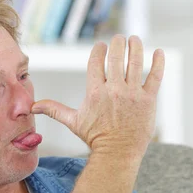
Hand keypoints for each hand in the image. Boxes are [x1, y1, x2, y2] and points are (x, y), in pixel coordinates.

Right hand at [31, 35, 164, 157]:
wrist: (117, 154)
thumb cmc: (95, 137)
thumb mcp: (73, 121)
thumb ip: (54, 109)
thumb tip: (33, 107)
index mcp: (95, 92)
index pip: (96, 61)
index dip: (99, 50)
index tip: (101, 46)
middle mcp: (114, 90)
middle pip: (116, 57)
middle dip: (117, 43)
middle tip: (119, 38)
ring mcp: (133, 94)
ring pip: (135, 62)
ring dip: (135, 47)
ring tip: (134, 39)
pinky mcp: (148, 100)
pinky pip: (155, 76)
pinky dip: (158, 62)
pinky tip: (159, 52)